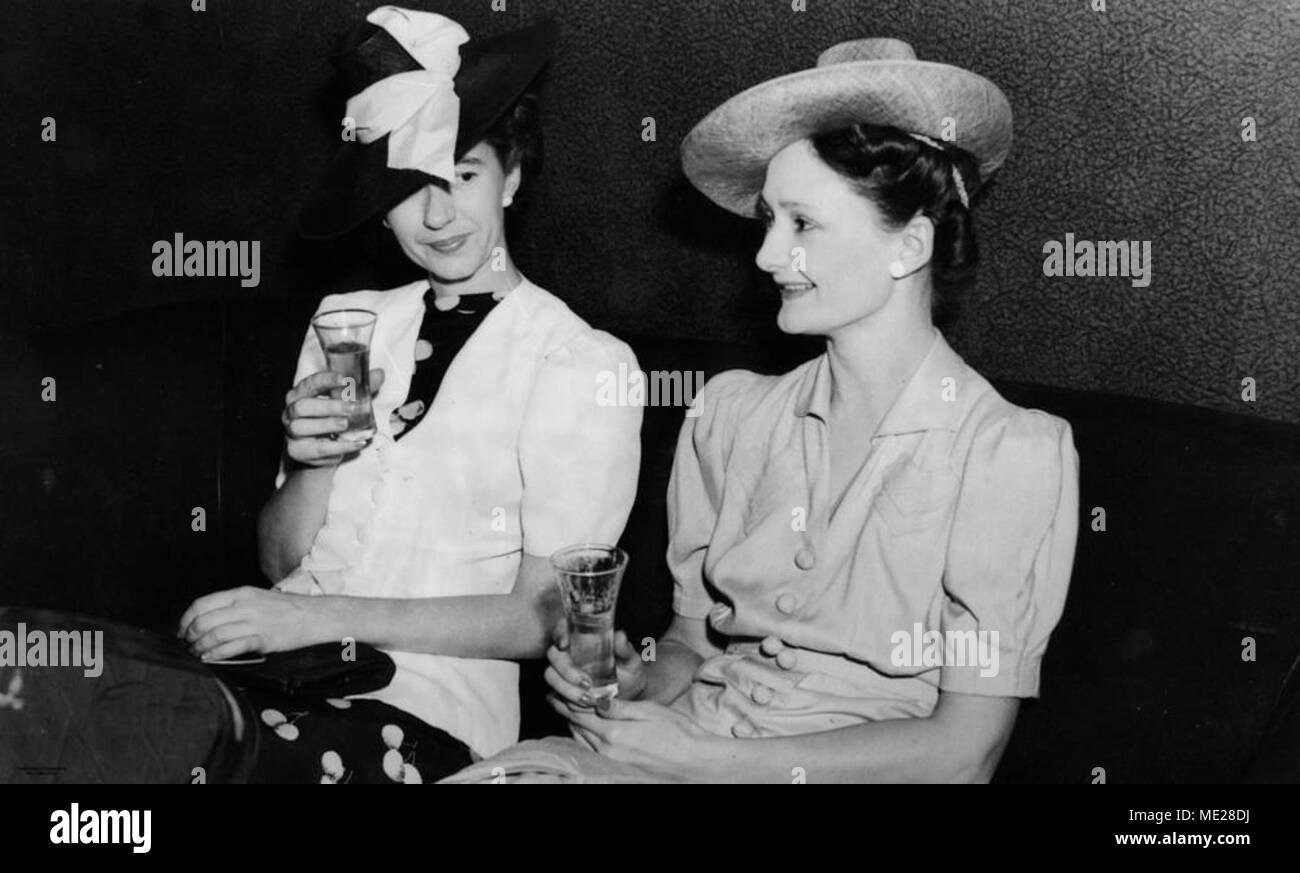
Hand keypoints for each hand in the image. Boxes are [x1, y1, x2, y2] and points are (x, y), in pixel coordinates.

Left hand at [177, 586, 328, 659]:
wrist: (315, 616)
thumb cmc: (287, 609)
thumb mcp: (257, 597)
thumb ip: (234, 605)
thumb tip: (207, 619)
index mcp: (241, 593)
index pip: (202, 604)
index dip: (186, 619)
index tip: (182, 630)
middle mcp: (245, 606)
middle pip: (204, 620)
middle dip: (190, 636)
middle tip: (188, 645)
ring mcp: (254, 622)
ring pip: (214, 634)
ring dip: (200, 647)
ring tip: (198, 654)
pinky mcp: (263, 639)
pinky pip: (231, 647)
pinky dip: (216, 654)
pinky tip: (211, 658)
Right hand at [282, 369, 384, 466]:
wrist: (319, 452)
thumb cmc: (330, 419)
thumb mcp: (345, 402)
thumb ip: (360, 388)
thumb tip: (380, 374)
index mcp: (300, 394)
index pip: (309, 384)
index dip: (325, 380)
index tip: (343, 379)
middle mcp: (291, 412)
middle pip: (302, 406)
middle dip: (327, 406)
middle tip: (350, 408)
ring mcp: (291, 432)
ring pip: (302, 427)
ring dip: (327, 425)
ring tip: (346, 425)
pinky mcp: (298, 451)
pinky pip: (317, 449)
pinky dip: (340, 447)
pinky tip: (357, 444)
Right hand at [545, 624, 647, 707]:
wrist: (628, 696)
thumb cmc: (628, 671)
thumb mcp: (629, 660)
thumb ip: (623, 649)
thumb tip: (619, 636)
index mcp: (581, 638)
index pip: (562, 628)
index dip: (559, 634)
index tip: (564, 645)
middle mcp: (568, 653)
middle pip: (553, 655)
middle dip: (567, 671)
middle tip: (587, 683)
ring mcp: (561, 672)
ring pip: (551, 676)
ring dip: (567, 690)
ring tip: (589, 700)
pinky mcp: (560, 690)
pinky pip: (554, 696)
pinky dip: (567, 702)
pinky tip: (585, 707)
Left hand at [547, 695, 714, 781]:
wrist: (694, 760)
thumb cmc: (677, 731)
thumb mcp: (648, 710)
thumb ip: (619, 707)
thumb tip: (594, 700)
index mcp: (614, 732)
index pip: (580, 714)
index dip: (565, 701)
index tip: (554, 691)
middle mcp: (608, 749)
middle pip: (578, 728)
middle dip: (565, 712)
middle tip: (554, 698)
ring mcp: (613, 761)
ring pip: (583, 741)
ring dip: (573, 726)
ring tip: (566, 712)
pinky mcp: (619, 767)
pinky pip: (593, 751)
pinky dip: (584, 739)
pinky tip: (586, 732)